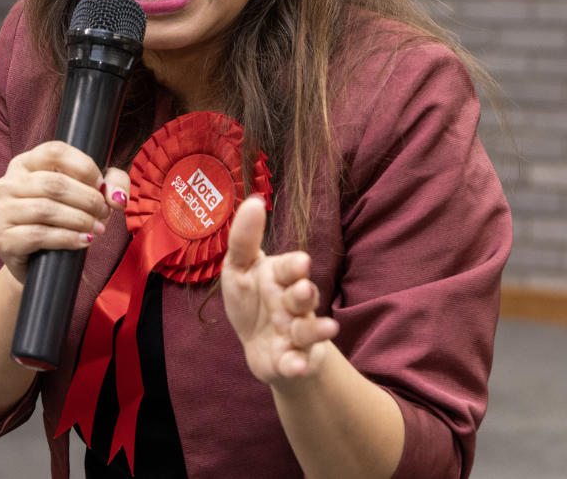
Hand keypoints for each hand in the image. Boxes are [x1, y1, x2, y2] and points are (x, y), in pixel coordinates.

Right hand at [0, 141, 129, 284]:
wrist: (37, 262)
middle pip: (54, 183)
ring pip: (46, 209)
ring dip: (80, 219)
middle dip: (87, 199)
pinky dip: (67, 238)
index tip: (101, 185)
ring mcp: (0, 211)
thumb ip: (111, 184)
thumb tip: (117, 197)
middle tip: (104, 212)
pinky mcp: (2, 239)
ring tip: (98, 228)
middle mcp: (6, 183)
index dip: (84, 167)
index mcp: (24, 163)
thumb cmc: (62, 221)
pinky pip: (38, 235)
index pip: (54, 151)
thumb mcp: (88, 194)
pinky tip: (83, 241)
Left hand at [221, 196, 339, 386]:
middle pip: (303, 297)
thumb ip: (244, 239)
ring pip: (307, 330)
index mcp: (280, 277)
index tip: (300, 262)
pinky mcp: (293, 360)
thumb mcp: (239, 270)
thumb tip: (253, 200)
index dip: (293, 267)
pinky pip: (297, 362)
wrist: (261, 348)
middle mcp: (293, 304)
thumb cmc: (252, 302)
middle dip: (304, 294)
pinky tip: (297, 365)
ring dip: (314, 329)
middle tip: (302, 290)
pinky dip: (298, 364)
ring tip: (327, 328)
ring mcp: (296, 332)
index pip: (289, 268)